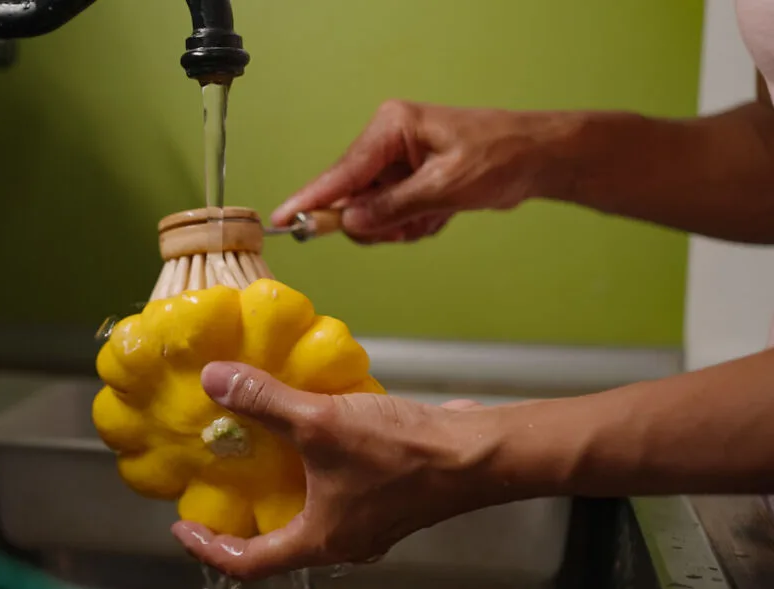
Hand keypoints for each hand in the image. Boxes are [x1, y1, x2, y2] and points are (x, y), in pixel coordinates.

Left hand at [171, 361, 497, 580]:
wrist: (477, 452)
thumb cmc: (402, 452)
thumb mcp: (320, 423)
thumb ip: (264, 402)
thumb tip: (213, 381)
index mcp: (320, 540)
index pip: (249, 562)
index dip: (209, 547)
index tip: (184, 527)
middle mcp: (343, 539)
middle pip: (278, 540)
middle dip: (245, 515)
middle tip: (219, 484)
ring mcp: (368, 520)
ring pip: (309, 512)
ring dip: (281, 486)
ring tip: (257, 450)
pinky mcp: (387, 496)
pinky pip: (337, 489)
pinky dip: (314, 467)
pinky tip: (310, 429)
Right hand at [271, 100, 568, 243]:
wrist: (538, 159)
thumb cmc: (499, 157)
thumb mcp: (444, 187)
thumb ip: (392, 207)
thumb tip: (349, 222)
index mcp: (391, 128)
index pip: (342, 172)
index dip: (312, 200)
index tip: (283, 220)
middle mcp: (388, 142)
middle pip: (353, 197)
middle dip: (379, 221)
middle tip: (408, 226)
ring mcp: (398, 162)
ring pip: (373, 212)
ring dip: (401, 225)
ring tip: (434, 215)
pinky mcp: (409, 180)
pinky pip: (393, 215)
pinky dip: (414, 224)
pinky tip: (440, 214)